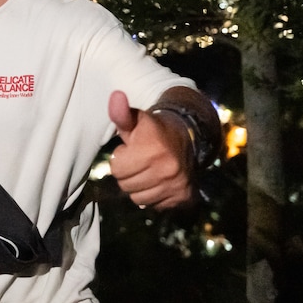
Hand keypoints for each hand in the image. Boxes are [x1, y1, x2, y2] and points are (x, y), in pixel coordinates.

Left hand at [107, 90, 192, 208]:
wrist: (187, 139)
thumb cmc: (153, 131)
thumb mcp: (136, 121)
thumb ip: (122, 114)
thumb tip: (115, 96)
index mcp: (153, 147)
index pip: (117, 169)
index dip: (121, 159)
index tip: (131, 150)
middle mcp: (168, 167)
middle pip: (126, 186)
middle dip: (128, 174)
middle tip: (139, 162)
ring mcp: (177, 184)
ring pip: (139, 199)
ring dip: (139, 187)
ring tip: (148, 171)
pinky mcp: (183, 197)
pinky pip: (155, 206)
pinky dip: (154, 196)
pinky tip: (160, 182)